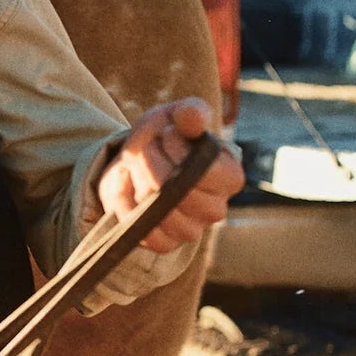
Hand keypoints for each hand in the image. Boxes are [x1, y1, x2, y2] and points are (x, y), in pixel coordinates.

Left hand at [97, 97, 243, 253]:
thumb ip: (189, 112)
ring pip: (153, 206)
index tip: (166, 135)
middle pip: (173, 190)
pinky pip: (138, 226)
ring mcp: (190, 230)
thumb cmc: (168, 136)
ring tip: (137, 165)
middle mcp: (215, 209)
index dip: (178, 149)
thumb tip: (193, 119)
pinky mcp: (164, 244)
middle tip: (145, 148)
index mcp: (230, 177)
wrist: (141, 161)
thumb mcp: (178, 115)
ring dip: (135, 178)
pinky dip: (125, 202)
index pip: (204, 170)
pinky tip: (130, 187)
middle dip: (149, 161)